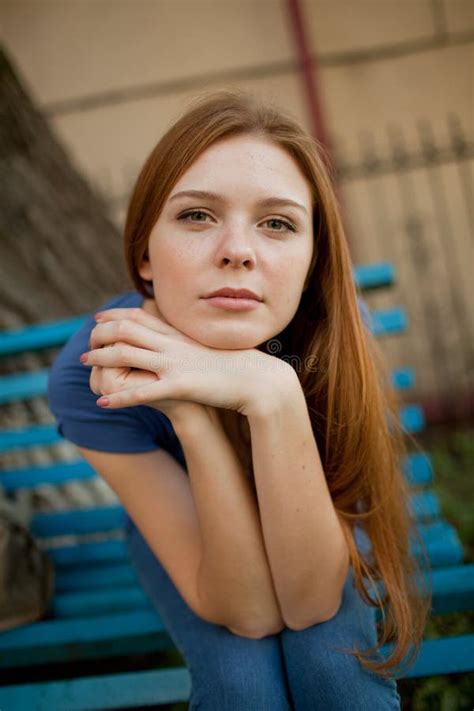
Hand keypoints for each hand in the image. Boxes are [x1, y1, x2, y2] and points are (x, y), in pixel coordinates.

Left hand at [82, 305, 290, 417]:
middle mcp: (173, 345)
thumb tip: (182, 345)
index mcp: (180, 335)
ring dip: (101, 358)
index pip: (140, 316)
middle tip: (86, 342)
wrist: (258, 381)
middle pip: (126, 330)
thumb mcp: (209, 350)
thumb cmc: (237, 367)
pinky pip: (142, 391)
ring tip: (84, 363)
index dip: (115, 315)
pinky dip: (119, 397)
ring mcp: (175, 364)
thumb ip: (190, 346)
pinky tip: (102, 403)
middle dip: (100, 333)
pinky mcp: (180, 386)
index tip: (99, 318)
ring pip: (126, 354)